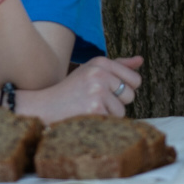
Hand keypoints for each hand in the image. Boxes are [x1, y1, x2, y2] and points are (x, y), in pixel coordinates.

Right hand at [17, 55, 143, 121]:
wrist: (42, 108)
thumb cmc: (71, 90)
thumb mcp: (91, 71)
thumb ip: (118, 66)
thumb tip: (140, 60)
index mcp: (101, 62)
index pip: (134, 79)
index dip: (124, 90)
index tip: (108, 92)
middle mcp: (100, 73)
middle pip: (131, 95)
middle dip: (117, 103)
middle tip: (95, 101)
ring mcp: (97, 90)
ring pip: (122, 110)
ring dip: (109, 114)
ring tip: (89, 109)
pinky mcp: (94, 108)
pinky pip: (113, 120)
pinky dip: (102, 122)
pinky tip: (86, 116)